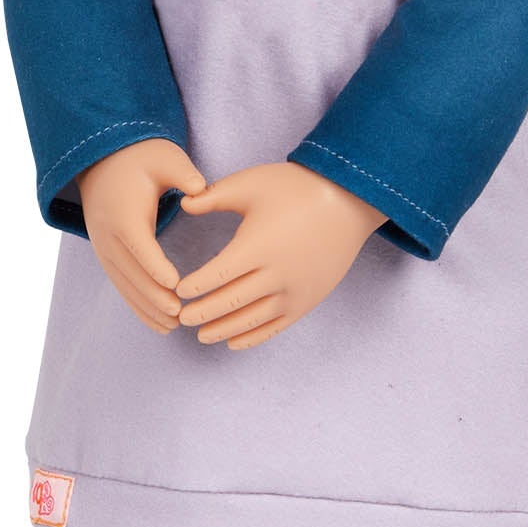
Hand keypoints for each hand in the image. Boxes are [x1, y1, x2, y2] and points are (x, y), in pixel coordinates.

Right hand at [76, 138, 208, 333]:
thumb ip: (182, 173)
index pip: (140, 246)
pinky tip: (158, 324)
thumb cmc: (142, 158)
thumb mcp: (164, 158)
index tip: (176, 286)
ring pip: (125, 286)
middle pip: (131, 274)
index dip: (156, 267)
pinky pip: (121, 287)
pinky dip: (138, 306)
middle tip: (181, 314)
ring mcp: (104, 249)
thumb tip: (199, 188)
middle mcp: (108, 236)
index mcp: (124, 215)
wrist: (104, 160)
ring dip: (147, 308)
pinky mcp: (106, 257)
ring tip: (173, 327)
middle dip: (154, 297)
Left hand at [172, 162, 386, 349]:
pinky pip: (276, 327)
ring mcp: (295, 290)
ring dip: (224, 330)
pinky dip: (252, 337)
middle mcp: (277, 273)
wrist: (348, 200)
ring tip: (202, 336)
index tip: (178, 291)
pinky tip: (233, 342)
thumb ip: (214, 196)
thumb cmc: (295, 188)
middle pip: (231, 302)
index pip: (217, 275)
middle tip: (181, 319)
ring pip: (252, 320)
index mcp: (258, 245)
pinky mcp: (308, 300)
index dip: (195, 287)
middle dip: (203, 314)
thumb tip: (183, 204)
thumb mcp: (251, 183)